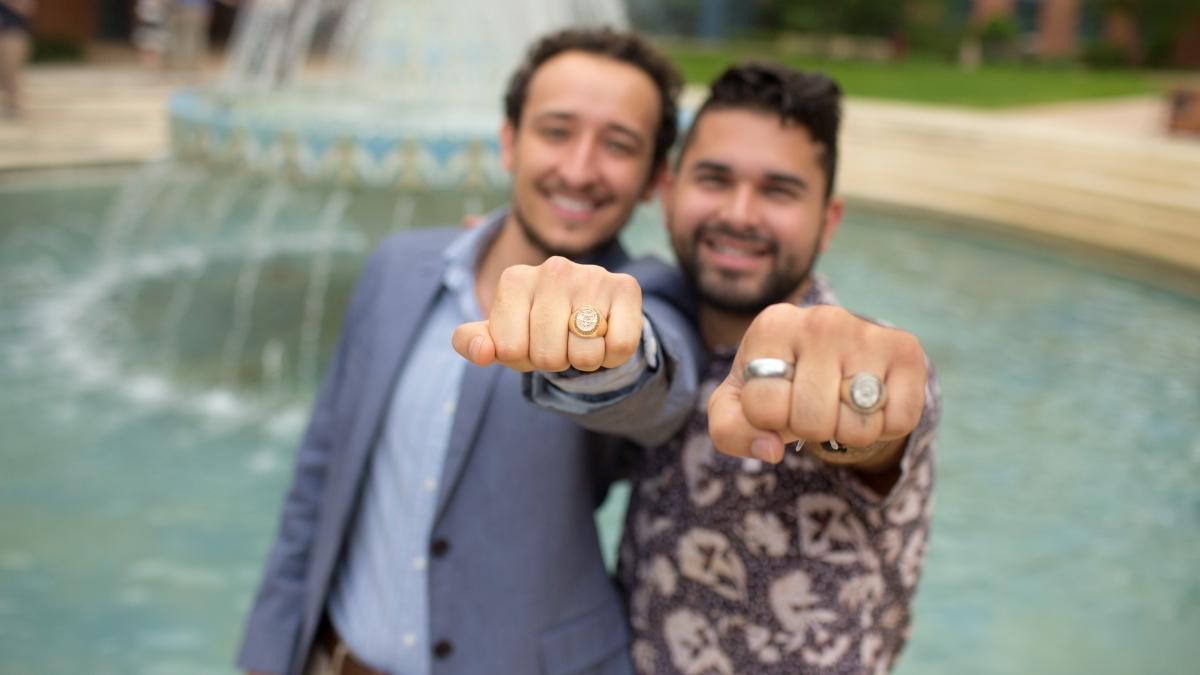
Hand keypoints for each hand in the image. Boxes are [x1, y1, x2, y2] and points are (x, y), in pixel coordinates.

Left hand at [452, 256, 642, 372]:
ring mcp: (591, 275)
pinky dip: (612, 356)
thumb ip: (473, 342)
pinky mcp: (625, 286)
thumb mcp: (499, 334)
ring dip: (585, 360)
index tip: (529, 341)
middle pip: (547, 356)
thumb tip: (482, 353)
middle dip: (554, 362)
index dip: (522, 359)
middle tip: (560, 343)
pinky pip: (619, 347)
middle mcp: (552, 269)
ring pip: (585, 355)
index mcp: (514, 279)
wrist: (587, 311)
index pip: (510, 350)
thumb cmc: (534, 325)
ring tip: (582, 339)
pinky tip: (606, 335)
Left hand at [707, 304, 925, 464]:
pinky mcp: (905, 350)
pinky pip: (899, 421)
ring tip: (838, 402)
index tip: (777, 399)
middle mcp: (821, 320)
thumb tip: (770, 448)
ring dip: (847, 431)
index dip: (768, 420)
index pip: (763, 406)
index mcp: (772, 326)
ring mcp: (866, 332)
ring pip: (858, 426)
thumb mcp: (739, 404)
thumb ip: (731, 430)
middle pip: (812, 420)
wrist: (832, 358)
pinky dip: (884, 427)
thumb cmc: (777, 385)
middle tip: (812, 405)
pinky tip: (870, 401)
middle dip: (808, 428)